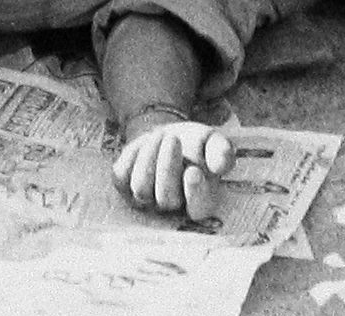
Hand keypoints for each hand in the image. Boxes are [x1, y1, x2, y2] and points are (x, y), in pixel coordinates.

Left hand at [111, 120, 232, 221]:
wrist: (168, 135)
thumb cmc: (196, 144)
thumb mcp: (213, 142)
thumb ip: (221, 152)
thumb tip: (220, 166)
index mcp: (199, 202)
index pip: (198, 209)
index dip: (194, 194)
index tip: (194, 171)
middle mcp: (170, 208)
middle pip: (166, 199)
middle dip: (168, 167)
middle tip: (173, 138)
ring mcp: (144, 200)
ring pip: (142, 188)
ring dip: (150, 158)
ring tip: (160, 135)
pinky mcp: (123, 187)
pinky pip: (122, 175)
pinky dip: (133, 155)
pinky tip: (145, 143)